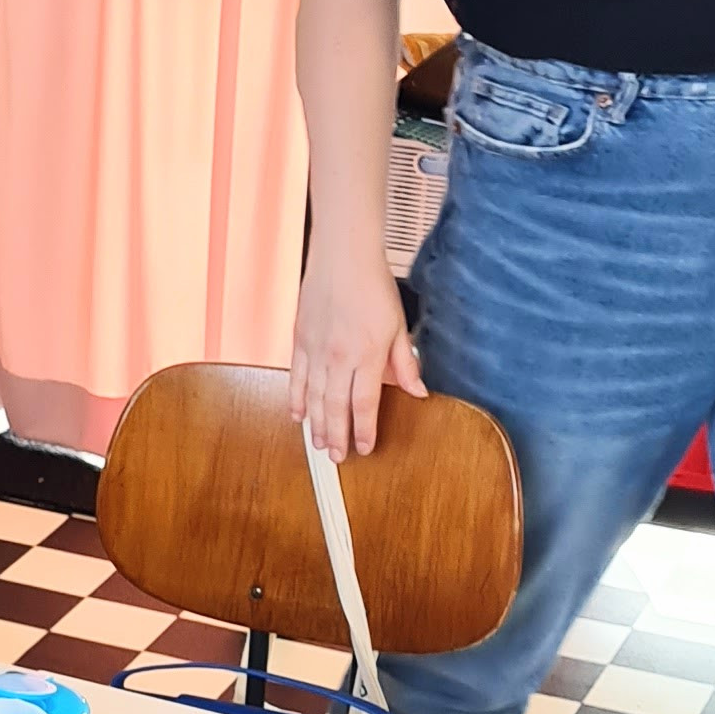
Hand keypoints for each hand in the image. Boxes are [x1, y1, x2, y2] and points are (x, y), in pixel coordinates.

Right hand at [289, 248, 425, 462]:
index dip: (364, 430)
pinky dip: (296, 398)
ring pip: (313, 398)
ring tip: (319, 444)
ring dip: (316, 425)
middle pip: (335, 408)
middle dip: (337, 436)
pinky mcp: (300, 340)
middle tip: (337, 457)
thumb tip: (418, 390)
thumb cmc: (372, 285)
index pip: (364, 404)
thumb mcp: (398, 326)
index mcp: (366, 355)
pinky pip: (297, 378)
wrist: (343, 256)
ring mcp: (315, 350)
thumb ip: (405, 363)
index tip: (364, 448)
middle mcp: (337, 358)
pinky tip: (298, 414)